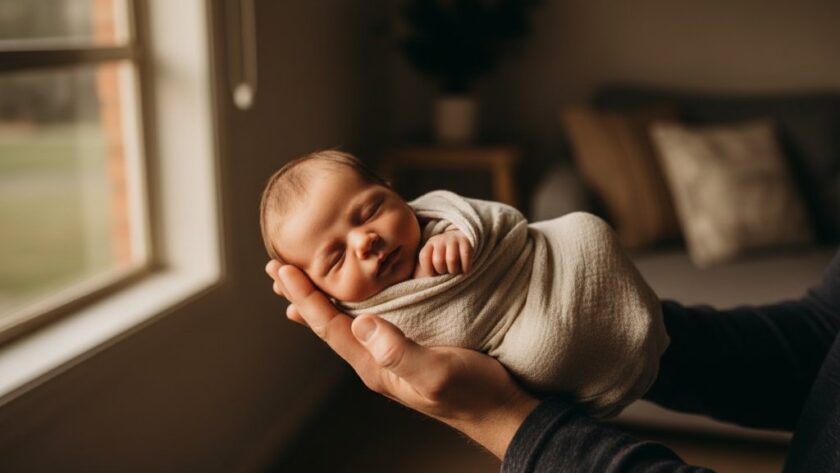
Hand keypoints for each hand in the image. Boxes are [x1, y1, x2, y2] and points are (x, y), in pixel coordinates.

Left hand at [265, 260, 537, 458]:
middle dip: (303, 295)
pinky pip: (369, 318)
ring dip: (323, 297)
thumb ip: (398, 351)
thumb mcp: (435, 372)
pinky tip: (354, 294)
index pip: (329, 326)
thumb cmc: (471, 392)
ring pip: (346, 320)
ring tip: (302, 278)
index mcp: (375, 365)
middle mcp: (376, 358)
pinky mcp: (408, 344)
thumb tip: (361, 323)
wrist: (498, 408)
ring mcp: (391, 353)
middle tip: (276, 269)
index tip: (282, 270)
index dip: (305, 297)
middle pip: (329, 322)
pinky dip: (352, 301)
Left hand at [414, 229, 472, 277]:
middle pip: (438, 261)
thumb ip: (419, 273)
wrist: (459, 242)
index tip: (433, 274)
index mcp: (429, 245)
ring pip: (452, 260)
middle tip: (445, 272)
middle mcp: (440, 239)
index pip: (424, 257)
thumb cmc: (442, 259)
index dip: (429, 270)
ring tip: (454, 271)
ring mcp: (453, 239)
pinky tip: (464, 270)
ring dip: (454, 270)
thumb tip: (404, 289)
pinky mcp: (466, 242)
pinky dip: (465, 268)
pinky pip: (466, 257)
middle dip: (442, 271)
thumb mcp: (429, 262)